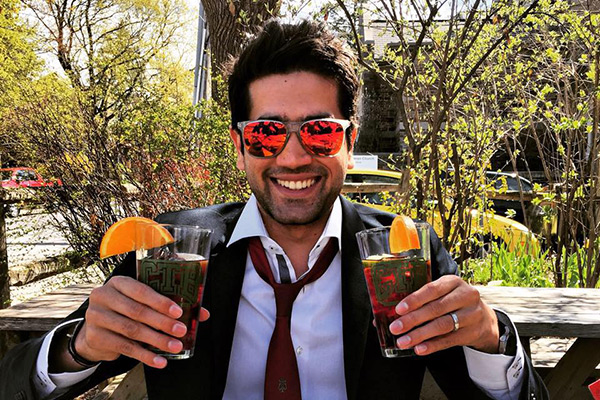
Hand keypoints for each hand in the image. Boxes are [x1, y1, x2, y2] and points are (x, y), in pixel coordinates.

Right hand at [74, 276, 209, 368]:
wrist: (97, 328)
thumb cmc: (126, 310)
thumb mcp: (143, 301)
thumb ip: (169, 304)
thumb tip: (202, 314)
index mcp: (119, 282)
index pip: (141, 290)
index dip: (160, 301)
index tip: (178, 312)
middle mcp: (104, 296)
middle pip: (137, 311)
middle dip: (162, 322)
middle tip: (181, 331)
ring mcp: (96, 316)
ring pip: (132, 330)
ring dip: (156, 340)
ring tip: (175, 346)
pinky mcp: (95, 336)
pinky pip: (125, 347)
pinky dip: (145, 355)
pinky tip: (159, 360)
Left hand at [389, 275, 498, 355]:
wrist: (483, 318)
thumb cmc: (453, 302)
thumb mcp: (443, 293)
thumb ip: (422, 299)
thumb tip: (390, 312)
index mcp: (453, 282)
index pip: (432, 289)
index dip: (414, 299)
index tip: (399, 309)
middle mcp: (465, 295)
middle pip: (436, 308)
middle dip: (413, 319)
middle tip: (395, 328)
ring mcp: (471, 314)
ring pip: (442, 325)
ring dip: (420, 335)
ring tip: (404, 341)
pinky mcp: (472, 332)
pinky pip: (449, 340)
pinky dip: (432, 345)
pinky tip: (420, 348)